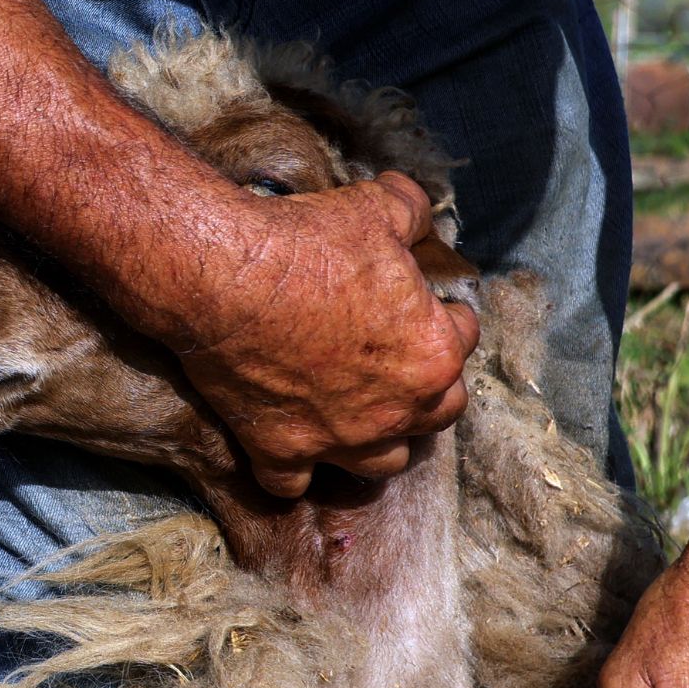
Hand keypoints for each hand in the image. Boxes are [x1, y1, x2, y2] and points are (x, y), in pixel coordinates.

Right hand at [169, 171, 480, 496]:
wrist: (226, 276)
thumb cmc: (306, 243)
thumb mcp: (374, 208)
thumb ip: (409, 211)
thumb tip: (414, 203)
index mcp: (432, 354)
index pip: (463, 341)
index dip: (445, 318)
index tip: (426, 306)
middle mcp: (396, 410)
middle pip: (437, 415)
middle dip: (427, 388)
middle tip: (402, 361)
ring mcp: (338, 439)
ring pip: (381, 463)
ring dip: (378, 442)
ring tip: (362, 415)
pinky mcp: (281, 450)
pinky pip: (294, 484)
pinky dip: (294, 471)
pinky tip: (291, 448)